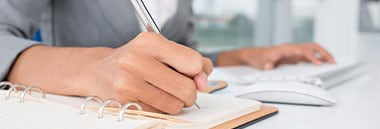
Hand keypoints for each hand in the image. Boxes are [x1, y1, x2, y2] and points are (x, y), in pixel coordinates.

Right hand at [8, 32, 212, 113]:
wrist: (99, 71)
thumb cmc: (136, 59)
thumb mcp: (162, 50)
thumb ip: (190, 61)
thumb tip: (204, 80)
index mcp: (150, 42)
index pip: (192, 62)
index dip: (199, 72)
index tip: (193, 74)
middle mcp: (136, 60)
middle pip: (186, 88)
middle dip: (190, 92)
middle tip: (182, 89)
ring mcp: (128, 83)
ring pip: (174, 105)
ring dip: (177, 103)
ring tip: (165, 93)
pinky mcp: (124, 102)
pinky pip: (159, 113)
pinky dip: (162, 109)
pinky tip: (152, 98)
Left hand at [217, 43, 334, 68]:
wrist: (253, 55)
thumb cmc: (258, 57)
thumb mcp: (261, 62)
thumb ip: (266, 64)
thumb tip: (269, 66)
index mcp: (286, 48)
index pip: (302, 51)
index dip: (312, 57)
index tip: (319, 63)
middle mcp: (292, 48)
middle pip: (312, 47)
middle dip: (323, 53)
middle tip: (333, 61)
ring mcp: (294, 52)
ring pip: (312, 50)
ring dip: (323, 54)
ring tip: (332, 62)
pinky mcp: (294, 56)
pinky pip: (308, 56)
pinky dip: (317, 58)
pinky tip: (323, 64)